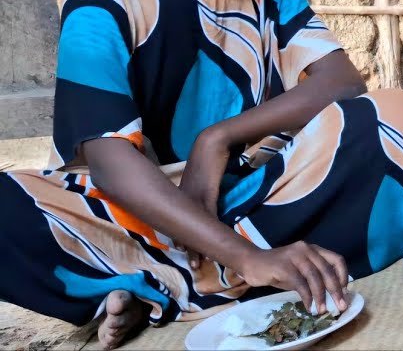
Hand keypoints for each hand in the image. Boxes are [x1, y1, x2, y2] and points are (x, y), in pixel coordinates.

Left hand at [178, 127, 231, 269]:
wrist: (210, 144)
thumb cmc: (206, 159)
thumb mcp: (201, 179)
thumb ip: (200, 191)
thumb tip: (204, 204)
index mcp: (182, 197)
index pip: (179, 223)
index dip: (181, 239)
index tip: (182, 252)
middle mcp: (184, 200)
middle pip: (184, 230)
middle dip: (188, 249)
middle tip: (193, 267)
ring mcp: (194, 199)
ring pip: (194, 229)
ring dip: (196, 246)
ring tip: (198, 263)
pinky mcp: (206, 195)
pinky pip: (208, 218)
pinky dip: (210, 231)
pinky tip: (214, 243)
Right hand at [239, 242, 349, 315]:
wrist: (252, 263)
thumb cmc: (278, 269)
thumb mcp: (300, 272)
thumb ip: (314, 279)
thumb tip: (332, 295)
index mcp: (314, 249)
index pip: (337, 260)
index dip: (343, 276)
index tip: (344, 291)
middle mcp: (307, 249)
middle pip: (327, 270)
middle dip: (336, 290)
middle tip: (340, 306)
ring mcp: (295, 256)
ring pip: (315, 277)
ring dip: (321, 296)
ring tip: (322, 310)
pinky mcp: (283, 266)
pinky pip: (300, 283)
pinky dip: (307, 296)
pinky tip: (308, 306)